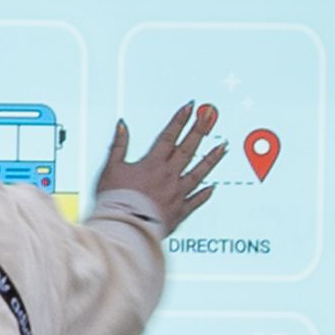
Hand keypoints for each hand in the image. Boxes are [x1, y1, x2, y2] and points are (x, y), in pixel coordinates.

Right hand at [94, 101, 231, 241]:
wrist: (123, 227)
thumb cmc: (115, 200)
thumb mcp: (112, 168)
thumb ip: (119, 145)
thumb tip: (122, 125)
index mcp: (153, 164)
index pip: (169, 137)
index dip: (179, 120)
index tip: (189, 108)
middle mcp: (169, 176)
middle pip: (188, 149)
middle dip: (199, 130)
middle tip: (210, 116)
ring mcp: (177, 193)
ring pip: (199, 173)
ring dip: (211, 159)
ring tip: (223, 147)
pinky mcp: (179, 211)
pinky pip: (196, 201)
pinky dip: (205, 194)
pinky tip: (213, 188)